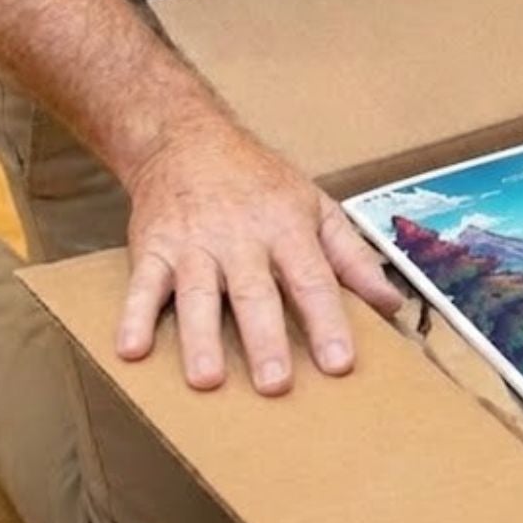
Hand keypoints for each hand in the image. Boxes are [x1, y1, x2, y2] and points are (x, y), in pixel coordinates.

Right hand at [116, 111, 399, 393]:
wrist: (188, 138)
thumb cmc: (260, 181)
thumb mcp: (315, 206)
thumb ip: (352, 257)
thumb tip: (390, 303)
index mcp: (286, 227)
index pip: (312, 278)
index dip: (327, 321)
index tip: (340, 363)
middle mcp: (240, 237)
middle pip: (255, 291)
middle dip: (265, 338)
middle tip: (275, 384)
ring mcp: (193, 244)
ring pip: (198, 293)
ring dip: (200, 336)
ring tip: (206, 379)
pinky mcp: (152, 248)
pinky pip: (142, 285)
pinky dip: (134, 316)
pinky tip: (131, 349)